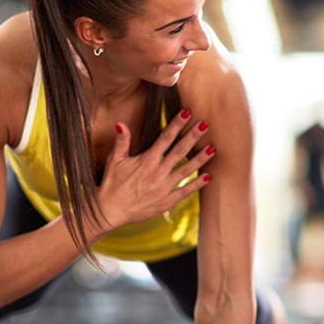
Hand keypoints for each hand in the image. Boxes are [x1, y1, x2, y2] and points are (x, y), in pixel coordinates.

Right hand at [96, 109, 214, 233]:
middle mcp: (158, 173)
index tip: (187, 112)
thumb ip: (122, 142)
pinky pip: (185, 191)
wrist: (110, 211)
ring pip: (186, 170)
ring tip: (213, 149)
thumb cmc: (112, 184)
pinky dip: (198, 184)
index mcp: (146, 160)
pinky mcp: (166, 201)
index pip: (165, 138)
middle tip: (206, 125)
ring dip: (200, 159)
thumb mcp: (114, 160)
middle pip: (180, 151)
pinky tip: (209, 176)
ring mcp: (164, 188)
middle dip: (193, 137)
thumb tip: (120, 123)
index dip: (177, 124)